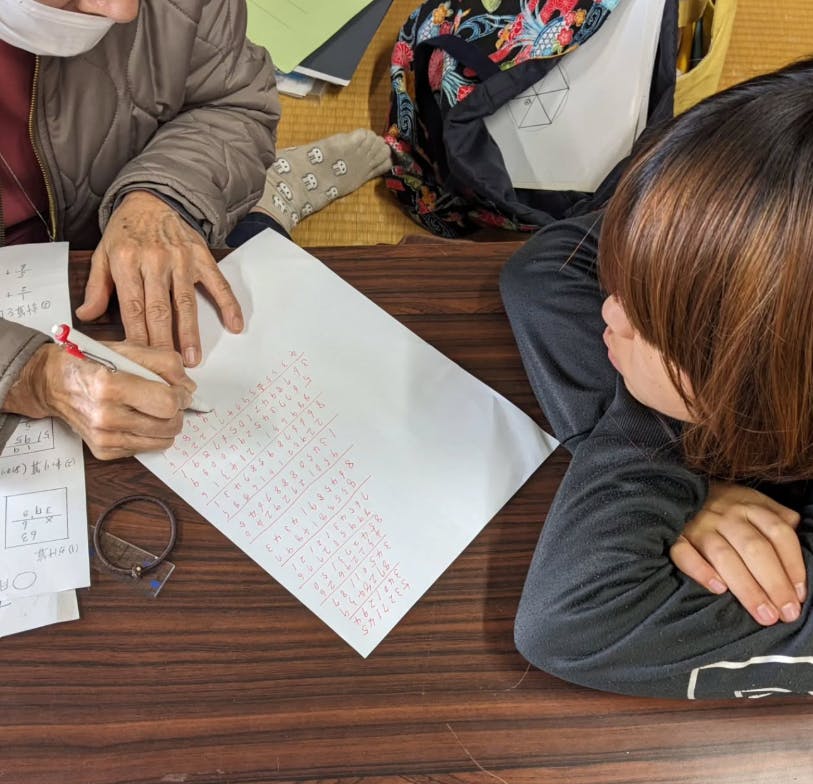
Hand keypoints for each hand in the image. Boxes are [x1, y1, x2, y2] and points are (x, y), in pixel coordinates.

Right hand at [2, 342, 194, 459]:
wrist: (51, 383)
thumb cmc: (90, 362)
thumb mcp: (127, 349)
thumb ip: (164, 363)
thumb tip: (189, 387)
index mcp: (110, 386)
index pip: (167, 402)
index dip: (181, 396)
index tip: (180, 390)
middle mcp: (105, 416)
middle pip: (169, 426)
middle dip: (177, 412)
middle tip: (169, 400)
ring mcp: (103, 437)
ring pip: (162, 441)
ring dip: (166, 425)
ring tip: (154, 409)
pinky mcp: (103, 451)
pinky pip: (144, 449)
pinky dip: (148, 435)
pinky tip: (136, 418)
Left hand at [75, 190, 243, 366]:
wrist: (152, 198)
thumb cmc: (126, 232)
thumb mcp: (103, 254)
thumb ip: (97, 287)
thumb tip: (86, 316)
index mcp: (127, 262)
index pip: (133, 307)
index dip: (138, 336)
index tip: (142, 360)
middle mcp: (155, 260)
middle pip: (160, 309)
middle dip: (164, 341)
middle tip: (169, 367)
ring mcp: (182, 259)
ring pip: (186, 302)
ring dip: (190, 332)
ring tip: (193, 357)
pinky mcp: (202, 256)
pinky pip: (218, 283)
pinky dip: (228, 304)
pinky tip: (234, 324)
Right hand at [670, 481, 805, 625]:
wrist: (674, 490)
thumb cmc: (720, 503)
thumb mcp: (749, 499)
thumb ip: (774, 513)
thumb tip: (795, 525)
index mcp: (747, 505)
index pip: (778, 533)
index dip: (793, 564)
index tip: (800, 594)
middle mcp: (724, 515)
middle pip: (754, 548)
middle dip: (774, 583)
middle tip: (787, 614)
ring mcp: (697, 526)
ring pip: (723, 556)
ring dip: (746, 587)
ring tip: (764, 615)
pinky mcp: (674, 537)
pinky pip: (683, 554)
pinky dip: (700, 571)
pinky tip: (718, 589)